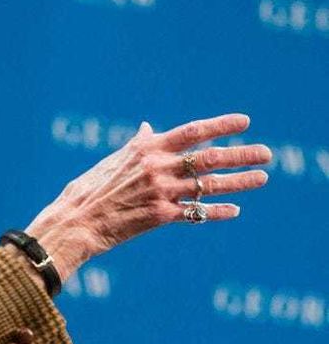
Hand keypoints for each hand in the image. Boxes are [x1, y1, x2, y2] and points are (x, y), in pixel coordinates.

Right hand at [25, 113, 270, 279]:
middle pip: (210, 157)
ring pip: (210, 185)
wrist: (76, 221)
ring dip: (239, 181)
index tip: (245, 122)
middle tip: (267, 153)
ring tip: (261, 177)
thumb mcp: (113, 161)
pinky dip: (217, 211)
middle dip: (242, 154)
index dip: (221, 126)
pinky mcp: (160, 216)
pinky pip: (196, 212)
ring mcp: (161, 191)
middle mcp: (157, 167)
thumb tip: (146, 128)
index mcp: (146, 149)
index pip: (192, 131)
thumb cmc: (89, 189)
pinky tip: (235, 210)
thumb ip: (137, 146)